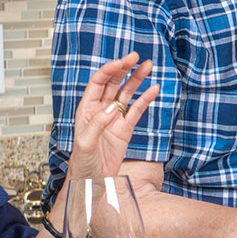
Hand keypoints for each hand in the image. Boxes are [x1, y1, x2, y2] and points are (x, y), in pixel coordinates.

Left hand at [67, 55, 159, 181]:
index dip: (109, 70)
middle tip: (136, 56)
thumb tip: (111, 109)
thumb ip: (97, 125)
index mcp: (86, 109)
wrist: (92, 181)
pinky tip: (154, 89)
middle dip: (124, 69)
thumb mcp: (85, 144)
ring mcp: (115, 118)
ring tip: (148, 66)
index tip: (122, 63)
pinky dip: (145, 99)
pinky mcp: (126, 129)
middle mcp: (101, 110)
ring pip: (127, 93)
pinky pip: (137, 110)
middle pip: (114, 83)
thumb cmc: (82, 163)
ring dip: (137, 79)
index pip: (98, 83)